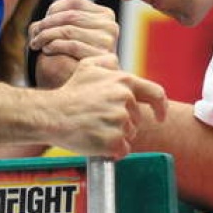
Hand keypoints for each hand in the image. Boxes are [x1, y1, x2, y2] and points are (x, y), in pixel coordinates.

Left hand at [29, 0, 118, 57]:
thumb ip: (64, 18)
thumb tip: (45, 19)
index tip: (43, 22)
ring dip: (46, 35)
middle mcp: (111, 26)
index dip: (53, 10)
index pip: (75, 2)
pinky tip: (46, 50)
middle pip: (70, 16)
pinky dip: (55, 46)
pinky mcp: (102, 56)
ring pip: (69, 30)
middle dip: (47, 24)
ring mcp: (108, 41)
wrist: (87, 85)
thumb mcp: (74, 32)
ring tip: (36, 43)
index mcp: (106, 15)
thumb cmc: (76, 56)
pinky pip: (72, 45)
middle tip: (35, 33)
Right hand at [51, 54, 166, 158]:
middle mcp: (125, 100)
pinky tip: (96, 142)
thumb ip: (108, 61)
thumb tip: (119, 64)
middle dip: (123, 123)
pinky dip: (112, 151)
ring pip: (129, 135)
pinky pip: (122, 150)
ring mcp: (120, 121)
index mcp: (123, 81)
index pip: (156, 94)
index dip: (160, 107)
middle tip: (100, 121)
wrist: (51, 114)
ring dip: (115, 136)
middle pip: (136, 119)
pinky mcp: (113, 141)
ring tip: (94, 128)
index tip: (160, 116)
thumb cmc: (69, 93)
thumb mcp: (87, 66)